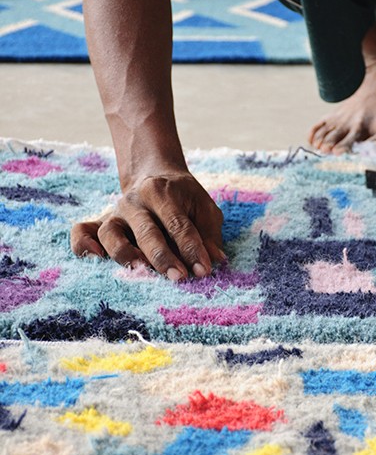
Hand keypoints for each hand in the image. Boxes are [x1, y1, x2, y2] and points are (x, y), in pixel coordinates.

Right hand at [71, 171, 224, 279]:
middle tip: (179, 277)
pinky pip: (82, 232)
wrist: (155, 177)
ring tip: (139, 271)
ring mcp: (115, 213)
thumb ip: (209, 233)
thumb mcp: (203, 207)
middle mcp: (134, 201)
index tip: (204, 271)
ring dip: (124, 254)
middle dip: (163, 257)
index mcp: (162, 192)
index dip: (192, 249)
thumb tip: (215, 259)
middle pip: (146, 231)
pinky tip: (94, 258)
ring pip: (111, 233)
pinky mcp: (100, 223)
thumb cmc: (184, 200)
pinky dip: (82, 244)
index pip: (178, 224)